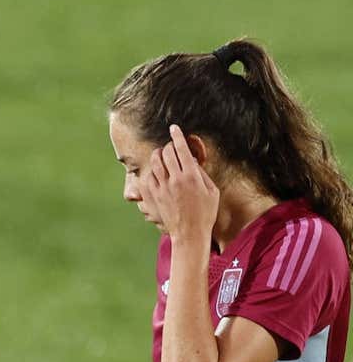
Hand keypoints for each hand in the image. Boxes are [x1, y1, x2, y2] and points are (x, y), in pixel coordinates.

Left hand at [140, 124, 218, 241]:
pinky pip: (148, 176)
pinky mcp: (154, 195)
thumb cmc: (205, 213)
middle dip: (168, 145)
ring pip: (155, 162)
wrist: (189, 232)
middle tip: (171, 146)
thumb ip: (201, 173)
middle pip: (167, 153)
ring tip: (162, 155)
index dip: (177, 136)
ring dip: (158, 155)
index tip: (174, 128)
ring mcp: (162, 187)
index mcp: (192, 176)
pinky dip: (152, 170)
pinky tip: (157, 171)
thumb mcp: (212, 191)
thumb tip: (192, 160)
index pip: (182, 149)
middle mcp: (175, 179)